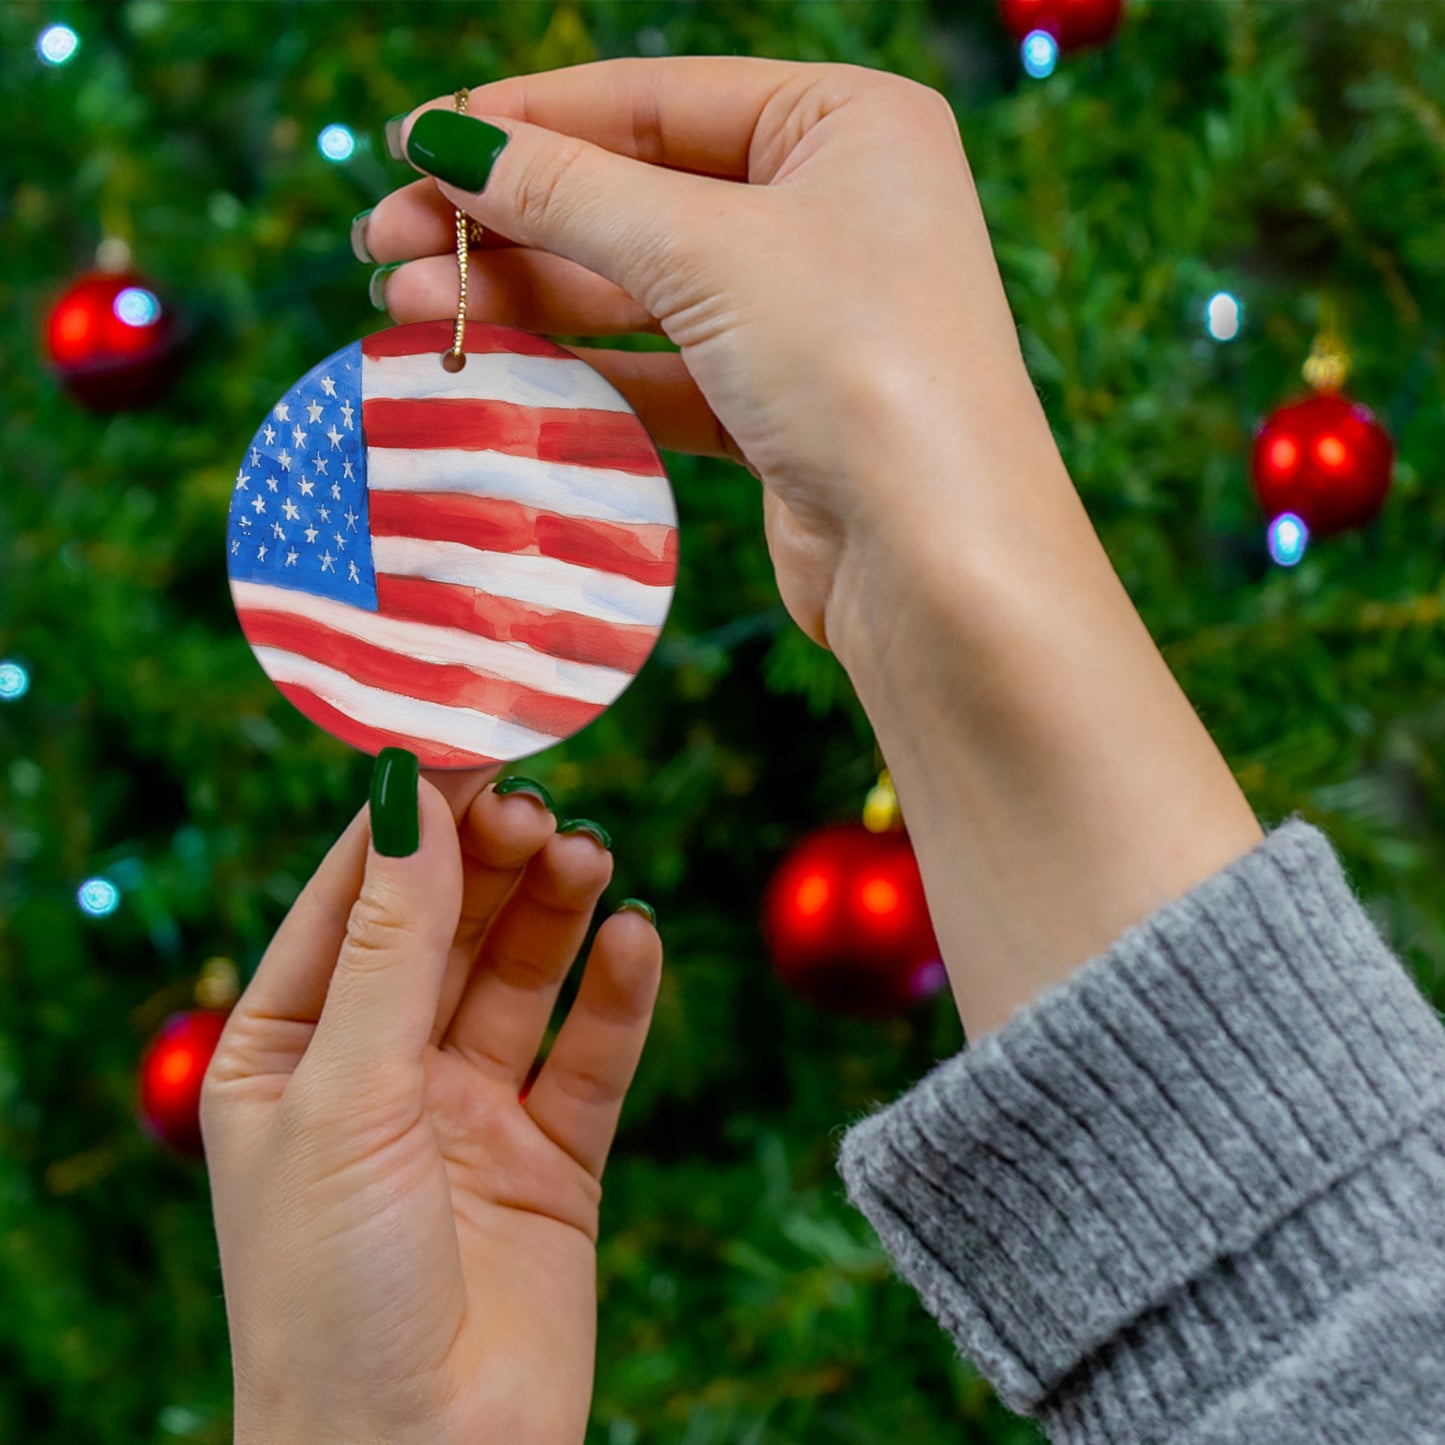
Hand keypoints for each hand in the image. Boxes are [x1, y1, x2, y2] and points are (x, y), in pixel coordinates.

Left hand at [201, 767, 661, 1444]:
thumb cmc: (332, 1292)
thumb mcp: (346, 1095)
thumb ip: (391, 945)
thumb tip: (412, 797)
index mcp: (289, 1051)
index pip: (352, 898)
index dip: (410, 818)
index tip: (469, 740)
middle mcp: (379, 1071)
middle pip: (447, 926)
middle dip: (491, 862)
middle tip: (541, 807)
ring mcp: (469, 1113)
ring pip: (521, 977)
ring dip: (555, 911)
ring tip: (589, 857)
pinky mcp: (552, 1159)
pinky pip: (591, 1055)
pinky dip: (617, 995)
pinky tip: (636, 941)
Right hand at [360, 56, 1053, 654]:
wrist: (939, 563)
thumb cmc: (856, 367)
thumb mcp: (705, 251)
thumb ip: (569, 192)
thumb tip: (445, 140)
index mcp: (847, 124)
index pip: (654, 100)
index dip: (525, 121)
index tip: (411, 143)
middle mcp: (834, 209)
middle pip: (636, 195)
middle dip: (507, 220)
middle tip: (383, 244)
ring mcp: (809, 315)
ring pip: (639, 290)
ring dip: (525, 298)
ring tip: (405, 310)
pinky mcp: (782, 409)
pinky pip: (661, 371)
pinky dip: (579, 372)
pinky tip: (491, 371)